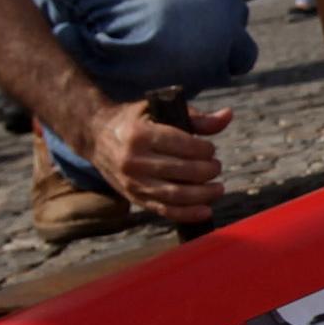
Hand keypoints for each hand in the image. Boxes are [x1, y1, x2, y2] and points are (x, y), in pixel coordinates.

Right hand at [80, 99, 232, 223]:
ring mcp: (133, 182)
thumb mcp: (158, 111)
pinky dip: (188, 213)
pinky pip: (164, 210)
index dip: (205, 150)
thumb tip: (227, 116)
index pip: (183, 146)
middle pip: (183, 171)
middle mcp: (134, 161)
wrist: (95, 136)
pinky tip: (206, 210)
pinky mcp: (134, 197)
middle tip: (216, 167)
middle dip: (208, 171)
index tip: (210, 149)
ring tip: (218, 188)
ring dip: (203, 194)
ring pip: (176, 195)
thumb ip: (195, 117)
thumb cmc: (134, 120)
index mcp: (141, 135)